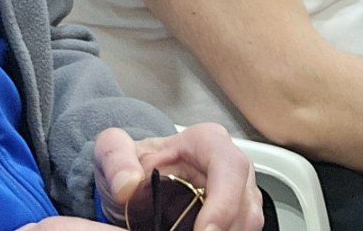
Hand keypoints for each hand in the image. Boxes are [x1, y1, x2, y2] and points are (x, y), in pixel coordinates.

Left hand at [92, 124, 261, 230]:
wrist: (132, 185)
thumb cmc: (131, 164)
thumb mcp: (112, 153)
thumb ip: (115, 159)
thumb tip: (127, 183)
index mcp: (206, 141)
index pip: (229, 166)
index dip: (224, 200)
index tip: (205, 230)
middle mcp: (230, 165)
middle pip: (246, 199)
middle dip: (228, 226)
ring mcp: (239, 191)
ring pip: (250, 219)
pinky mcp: (238, 214)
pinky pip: (244, 230)